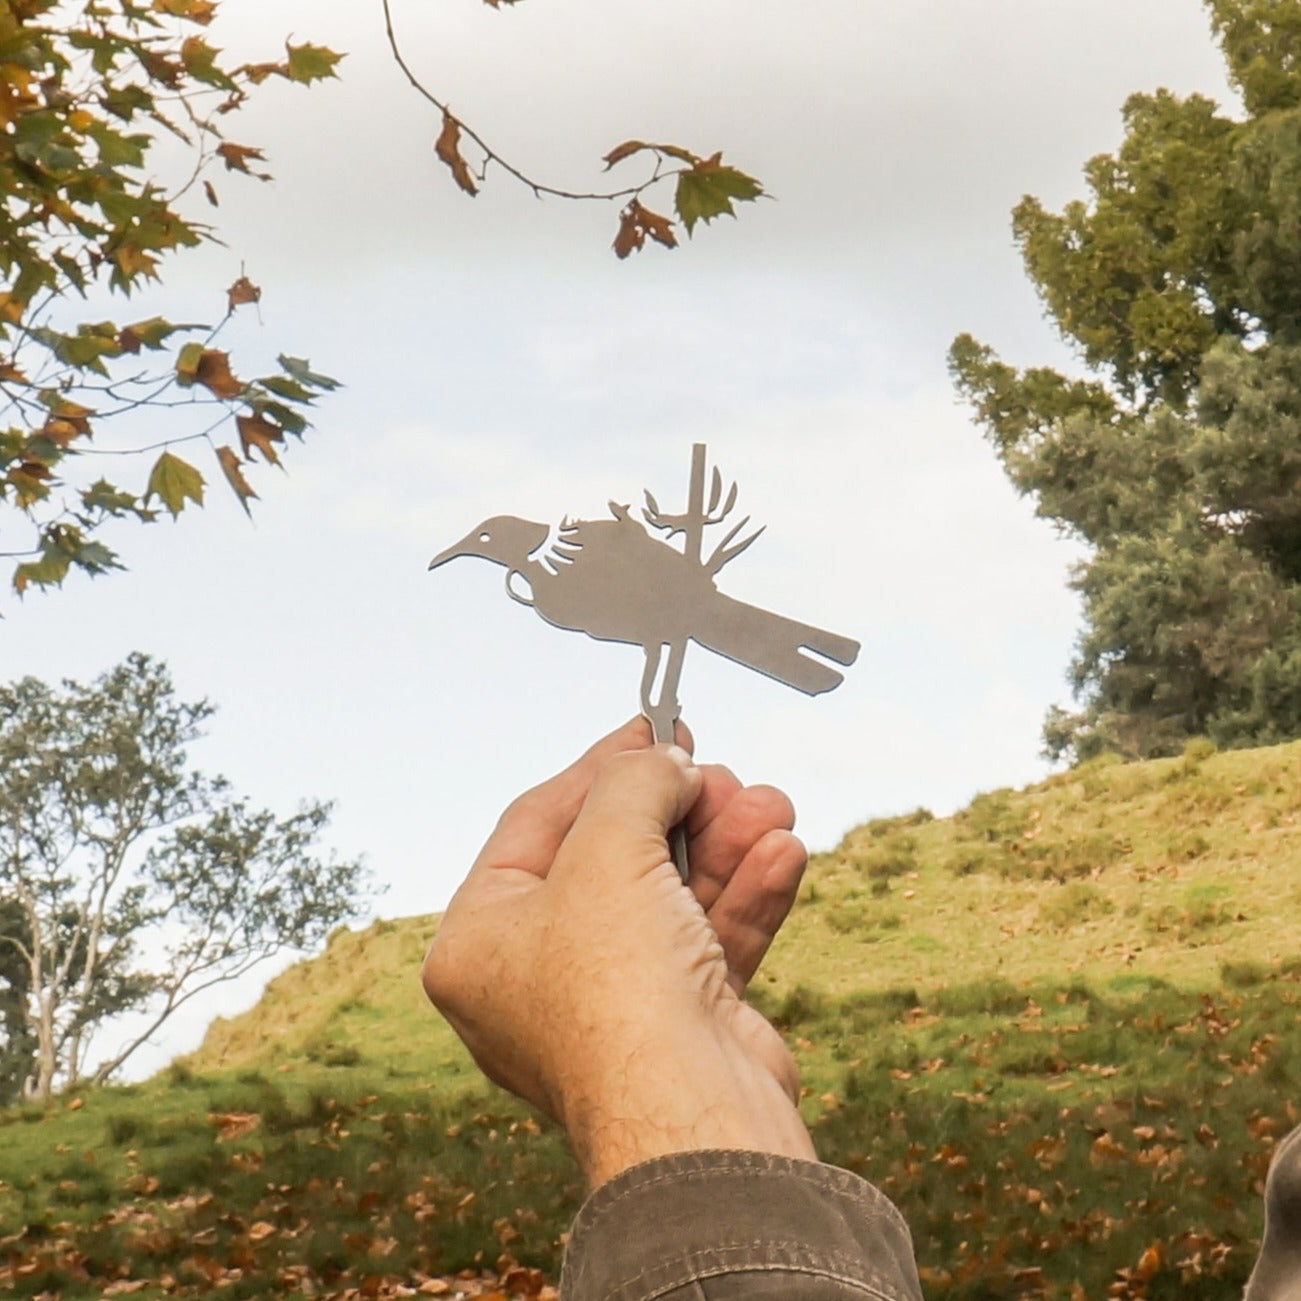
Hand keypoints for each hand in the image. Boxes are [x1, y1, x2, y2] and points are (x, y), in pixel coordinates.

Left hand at [422, 718, 814, 1186]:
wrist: (693, 1117)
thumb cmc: (616, 989)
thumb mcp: (607, 849)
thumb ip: (631, 784)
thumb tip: (664, 763)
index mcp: (481, 939)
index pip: (536, 822)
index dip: (598, 767)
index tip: (650, 725)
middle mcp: (539, 974)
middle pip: (614, 857)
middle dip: (678, 810)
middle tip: (718, 773)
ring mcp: (611, 1002)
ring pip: (673, 896)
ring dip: (726, 845)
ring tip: (769, 804)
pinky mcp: (680, 1023)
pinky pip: (710, 939)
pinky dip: (746, 894)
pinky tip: (783, 850)